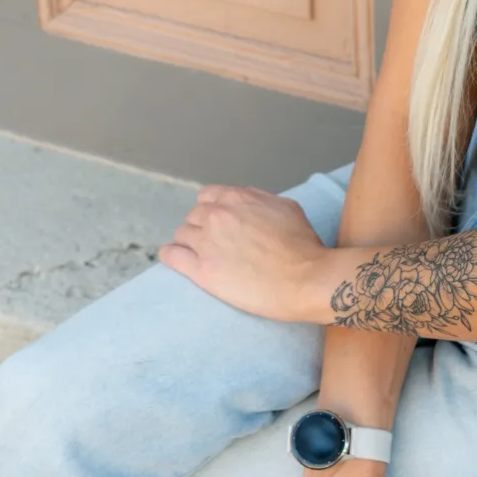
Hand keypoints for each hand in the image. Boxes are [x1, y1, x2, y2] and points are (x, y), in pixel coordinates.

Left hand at [159, 185, 330, 321]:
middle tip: (213, 245)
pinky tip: (173, 258)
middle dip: (201, 228)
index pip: (207, 197)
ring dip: (188, 243)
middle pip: (193, 216)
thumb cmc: (304, 246)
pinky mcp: (201, 270)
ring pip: (182, 235)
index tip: (218, 224)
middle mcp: (217, 215)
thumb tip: (247, 205)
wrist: (305, 279)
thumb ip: (260, 201)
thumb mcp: (286, 208)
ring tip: (197, 256)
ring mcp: (207, 242)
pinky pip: (171, 256)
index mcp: (237, 198)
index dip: (212, 211)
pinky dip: (170, 255)